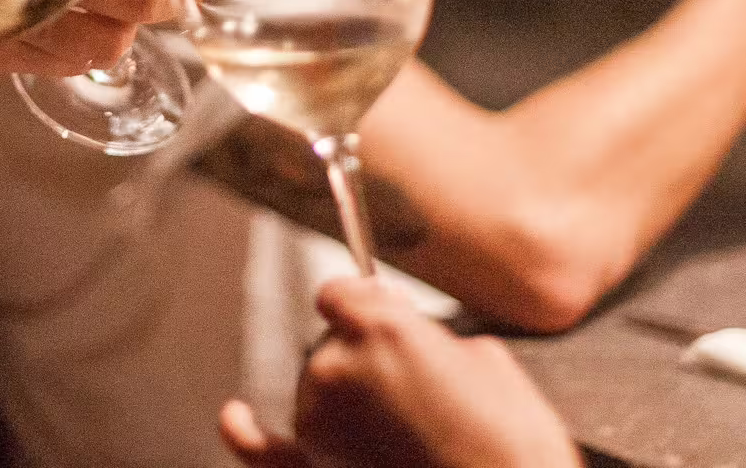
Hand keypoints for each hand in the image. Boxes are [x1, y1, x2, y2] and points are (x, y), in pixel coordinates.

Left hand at [220, 279, 581, 467]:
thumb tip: (405, 340)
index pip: (340, 295)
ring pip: (318, 388)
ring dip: (347, 395)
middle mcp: (336, 368)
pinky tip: (235, 417)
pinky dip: (249, 435)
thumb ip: (424, 335)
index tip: (387, 311)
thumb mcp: (479, 353)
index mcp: (381, 328)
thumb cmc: (510, 432)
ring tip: (407, 424)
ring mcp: (321, 423)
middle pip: (332, 344)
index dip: (366, 305)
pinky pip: (267, 448)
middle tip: (421, 386)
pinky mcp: (319, 465)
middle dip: (365, 355)